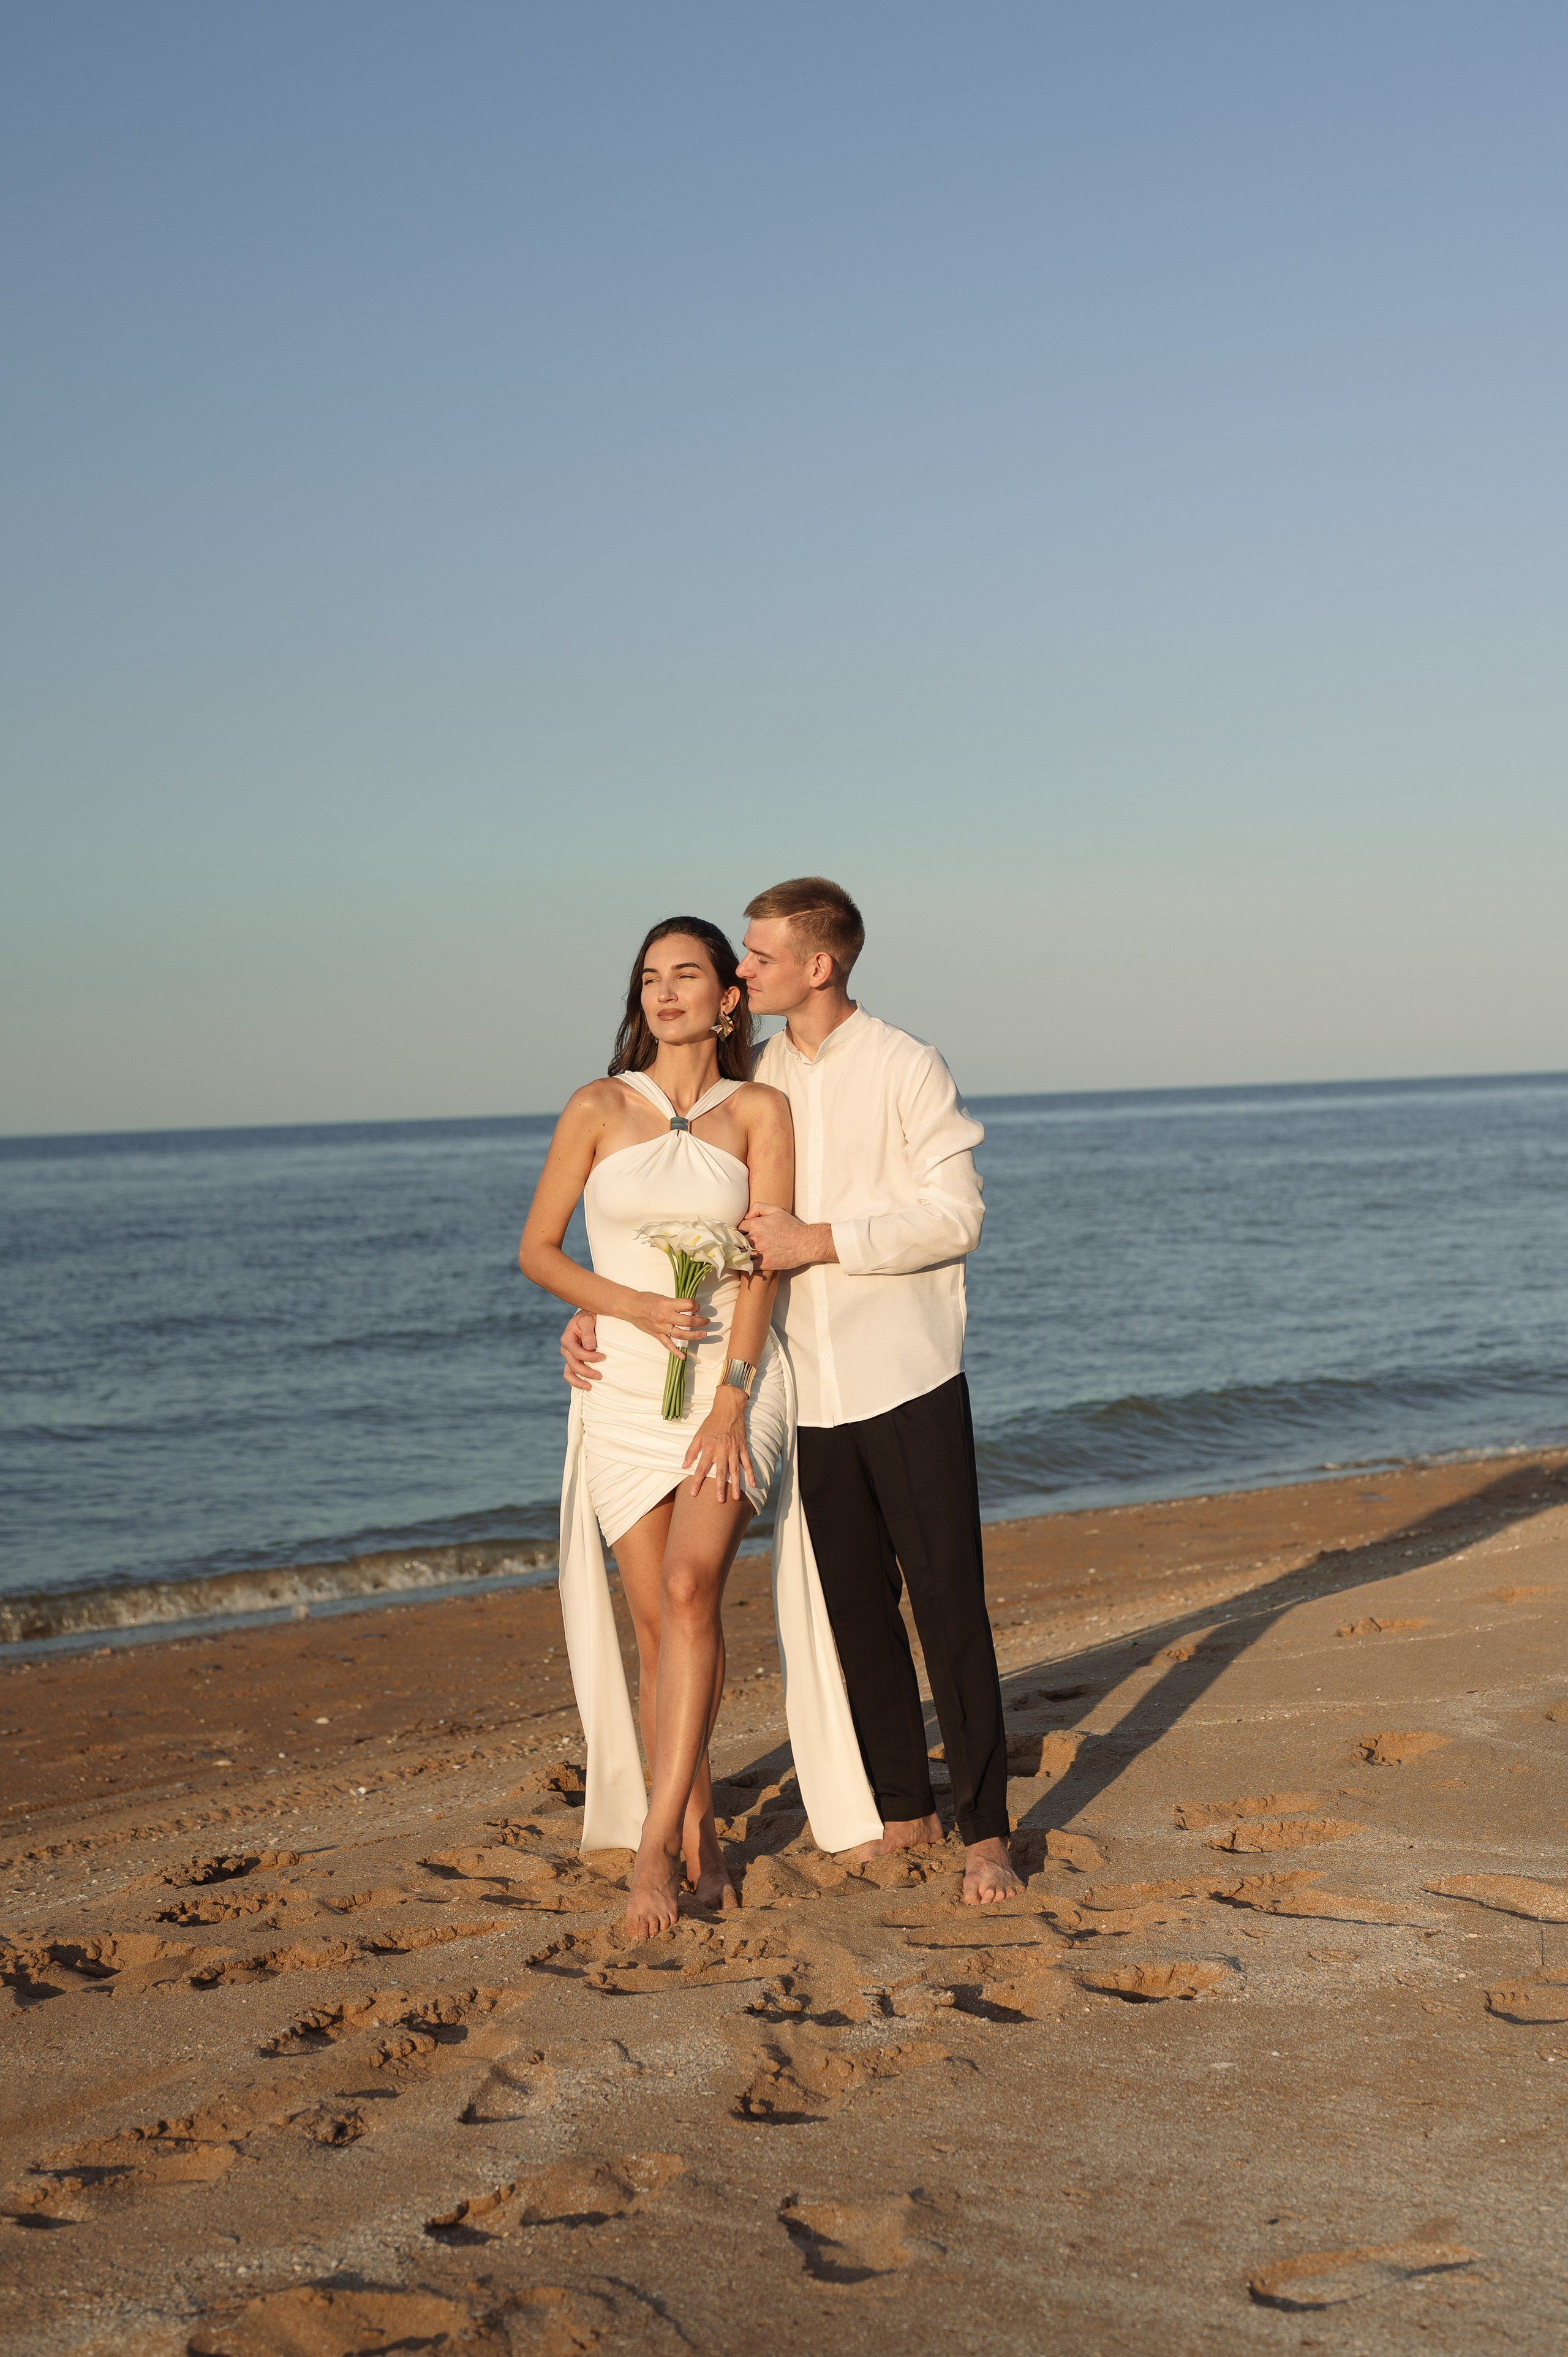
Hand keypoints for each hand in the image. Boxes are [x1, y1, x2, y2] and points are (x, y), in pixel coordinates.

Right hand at [560, 1310, 602, 1389]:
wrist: (586, 1318)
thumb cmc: (587, 1317)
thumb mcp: (587, 1319)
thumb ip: (587, 1332)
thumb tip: (589, 1347)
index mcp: (567, 1339)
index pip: (577, 1352)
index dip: (590, 1357)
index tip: (603, 1357)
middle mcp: (565, 1350)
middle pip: (573, 1365)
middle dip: (587, 1372)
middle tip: (600, 1376)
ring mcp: (568, 1357)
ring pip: (569, 1374)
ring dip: (579, 1382)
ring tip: (590, 1387)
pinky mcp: (572, 1361)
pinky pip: (570, 1375)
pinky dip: (576, 1382)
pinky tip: (586, 1386)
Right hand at [628, 1292, 711, 1359]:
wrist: (630, 1307)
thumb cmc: (645, 1299)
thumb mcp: (663, 1297)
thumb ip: (676, 1304)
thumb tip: (689, 1309)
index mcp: (667, 1304)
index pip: (689, 1305)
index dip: (696, 1306)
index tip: (697, 1307)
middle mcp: (665, 1316)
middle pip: (688, 1321)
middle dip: (700, 1321)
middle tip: (706, 1321)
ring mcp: (661, 1327)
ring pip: (682, 1334)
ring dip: (695, 1335)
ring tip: (703, 1334)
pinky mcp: (657, 1334)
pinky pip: (668, 1345)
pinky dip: (676, 1351)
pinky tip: (683, 1356)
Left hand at [683, 1383, 755, 1505]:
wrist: (728, 1409)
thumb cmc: (711, 1422)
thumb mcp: (698, 1435)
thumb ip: (691, 1451)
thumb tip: (684, 1465)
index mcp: (709, 1448)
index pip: (701, 1468)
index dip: (697, 1481)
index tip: (693, 1493)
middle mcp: (722, 1450)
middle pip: (721, 1472)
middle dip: (719, 1488)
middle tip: (719, 1501)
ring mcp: (734, 1450)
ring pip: (735, 1470)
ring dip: (735, 1484)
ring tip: (735, 1497)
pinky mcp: (743, 1448)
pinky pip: (747, 1462)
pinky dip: (750, 1473)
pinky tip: (752, 1484)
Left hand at [738, 1204, 834, 1273]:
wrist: (805, 1243)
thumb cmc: (792, 1226)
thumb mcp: (776, 1210)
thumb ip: (759, 1207)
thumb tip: (747, 1216)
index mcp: (755, 1224)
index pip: (739, 1227)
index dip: (742, 1231)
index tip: (745, 1234)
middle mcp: (755, 1237)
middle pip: (738, 1241)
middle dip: (739, 1242)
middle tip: (743, 1244)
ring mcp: (758, 1251)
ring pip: (740, 1253)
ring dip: (741, 1253)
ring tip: (743, 1253)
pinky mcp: (763, 1264)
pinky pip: (747, 1265)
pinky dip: (744, 1264)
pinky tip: (745, 1262)